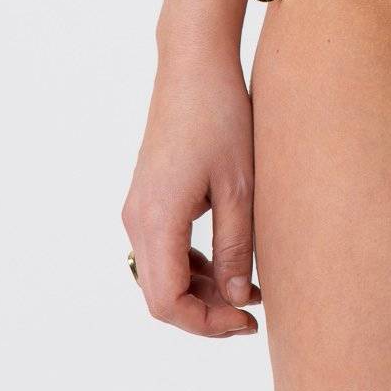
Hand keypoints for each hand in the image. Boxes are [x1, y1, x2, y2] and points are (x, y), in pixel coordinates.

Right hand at [122, 52, 260, 336]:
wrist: (194, 66)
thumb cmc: (221, 118)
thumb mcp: (239, 187)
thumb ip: (237, 247)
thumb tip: (237, 298)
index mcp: (156, 220)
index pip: (166, 303)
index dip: (205, 323)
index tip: (246, 322)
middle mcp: (137, 219)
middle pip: (160, 294)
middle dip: (205, 312)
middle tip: (253, 315)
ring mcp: (139, 208)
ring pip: (161, 274)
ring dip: (201, 290)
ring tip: (250, 291)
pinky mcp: (149, 198)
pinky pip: (164, 249)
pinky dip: (193, 266)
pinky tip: (231, 265)